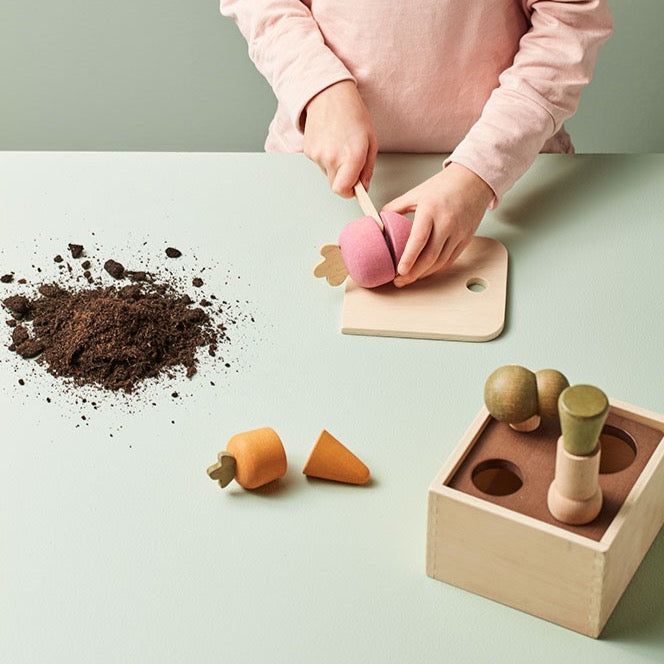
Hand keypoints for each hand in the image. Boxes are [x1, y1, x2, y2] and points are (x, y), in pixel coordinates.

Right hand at [303, 81, 377, 196]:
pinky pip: (319, 163)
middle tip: (350, 162)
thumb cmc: (353, 114)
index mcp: (351, 157)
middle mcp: (332, 158)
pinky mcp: (307, 151)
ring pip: (327, 174)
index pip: (344, 191)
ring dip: (335, 166)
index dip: (350, 192)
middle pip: (336, 186)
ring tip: (339, 144)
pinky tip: (330, 140)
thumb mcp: (371, 141)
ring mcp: (317, 155)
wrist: (329, 94)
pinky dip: (325, 157)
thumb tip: (363, 187)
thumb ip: (367, 169)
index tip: (355, 188)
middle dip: (344, 179)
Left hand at [382, 163, 494, 286]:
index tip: (399, 271)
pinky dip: (436, 269)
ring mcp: (458, 233)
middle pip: (430, 256)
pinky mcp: (466, 239)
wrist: (473, 180)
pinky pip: (450, 260)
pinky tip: (425, 271)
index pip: (419, 239)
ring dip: (423, 274)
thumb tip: (378, 220)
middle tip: (398, 281)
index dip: (409, 258)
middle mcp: (446, 223)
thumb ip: (396, 207)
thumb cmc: (445, 185)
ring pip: (440, 262)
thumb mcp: (416, 193)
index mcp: (431, 210)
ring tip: (408, 278)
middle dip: (413, 273)